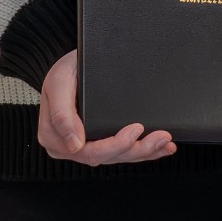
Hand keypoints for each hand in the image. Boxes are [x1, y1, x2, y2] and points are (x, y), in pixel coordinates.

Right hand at [37, 50, 176, 165]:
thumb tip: (75, 144)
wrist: (70, 63)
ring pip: (118, 156)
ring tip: (166, 143)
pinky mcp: (99, 139)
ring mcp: (86, 144)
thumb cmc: (63, 71)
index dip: (116, 145)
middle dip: (137, 149)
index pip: (89, 151)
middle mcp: (70, 146)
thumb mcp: (58, 83)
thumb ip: (61, 113)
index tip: (136, 130)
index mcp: (55, 137)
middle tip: (161, 136)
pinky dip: (142, 150)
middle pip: (107, 156)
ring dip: (144, 151)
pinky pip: (121, 150)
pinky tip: (160, 148)